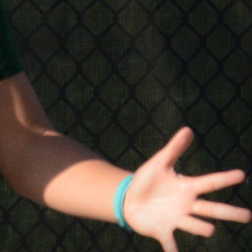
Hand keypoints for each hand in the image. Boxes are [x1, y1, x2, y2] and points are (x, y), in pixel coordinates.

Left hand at [124, 127, 249, 251]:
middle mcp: (187, 205)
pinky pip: (170, 243)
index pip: (209, 182)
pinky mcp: (162, 230)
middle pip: (212, 209)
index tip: (241, 174)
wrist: (129, 199)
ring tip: (210, 229)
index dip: (224, 178)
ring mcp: (176, 219)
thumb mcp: (158, 163)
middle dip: (229, 212)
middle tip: (248, 216)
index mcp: (187, 188)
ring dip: (201, 227)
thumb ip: (173, 149)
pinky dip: (173, 250)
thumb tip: (188, 130)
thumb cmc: (148, 181)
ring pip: (195, 225)